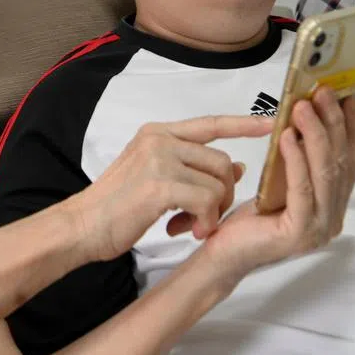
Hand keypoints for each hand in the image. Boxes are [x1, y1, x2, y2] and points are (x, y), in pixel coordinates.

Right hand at [61, 114, 273, 262]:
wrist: (82, 225)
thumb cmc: (117, 207)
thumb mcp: (156, 178)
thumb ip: (192, 168)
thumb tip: (238, 167)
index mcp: (158, 132)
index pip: (211, 123)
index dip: (244, 123)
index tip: (272, 122)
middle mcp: (160, 139)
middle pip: (222, 160)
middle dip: (225, 193)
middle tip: (207, 217)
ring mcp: (159, 159)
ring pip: (218, 181)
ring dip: (214, 211)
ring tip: (194, 226)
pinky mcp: (160, 184)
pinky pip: (206, 200)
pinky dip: (205, 221)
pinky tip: (189, 231)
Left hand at [198, 86, 354, 283]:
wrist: (224, 253)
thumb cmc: (252, 215)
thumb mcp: (280, 179)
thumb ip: (299, 157)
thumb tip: (306, 112)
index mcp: (334, 203)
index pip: (350, 159)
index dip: (352, 125)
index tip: (348, 94)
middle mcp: (334, 216)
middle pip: (341, 162)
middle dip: (334, 122)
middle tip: (323, 91)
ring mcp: (320, 228)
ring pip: (325, 173)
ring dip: (316, 135)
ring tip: (303, 106)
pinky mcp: (300, 234)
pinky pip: (302, 190)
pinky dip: (296, 160)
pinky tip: (286, 136)